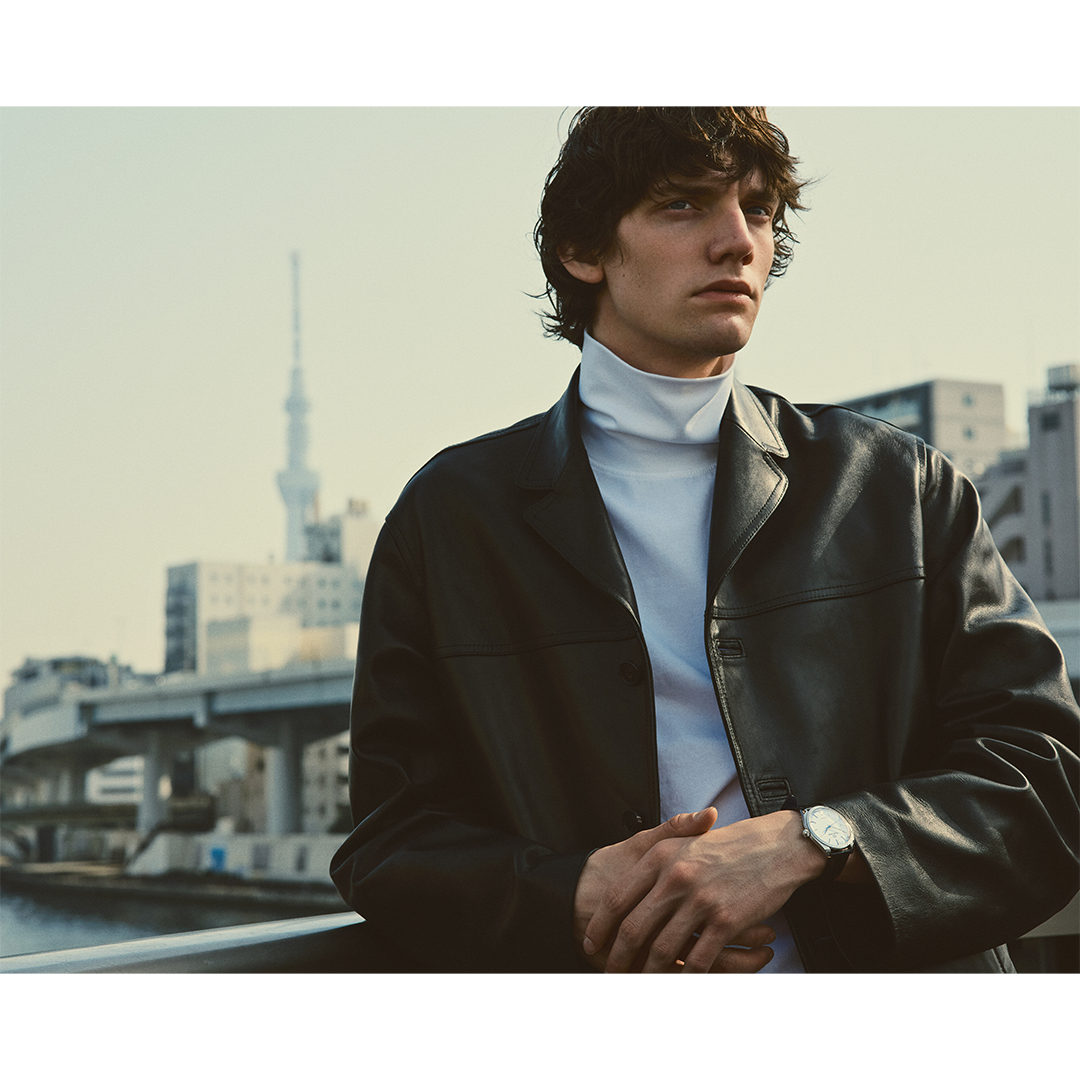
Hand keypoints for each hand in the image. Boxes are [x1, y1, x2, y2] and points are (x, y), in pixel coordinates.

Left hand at [583, 809, 824, 972]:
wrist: (775, 847)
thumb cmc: (729, 846)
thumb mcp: (685, 840)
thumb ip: (655, 857)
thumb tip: (625, 886)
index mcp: (660, 856)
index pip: (617, 897)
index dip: (600, 925)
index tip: (590, 942)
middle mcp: (675, 878)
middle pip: (633, 928)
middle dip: (617, 958)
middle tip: (609, 973)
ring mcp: (700, 900)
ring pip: (663, 950)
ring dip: (647, 975)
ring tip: (638, 985)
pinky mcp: (725, 920)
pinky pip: (698, 960)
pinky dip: (685, 978)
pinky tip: (677, 984)